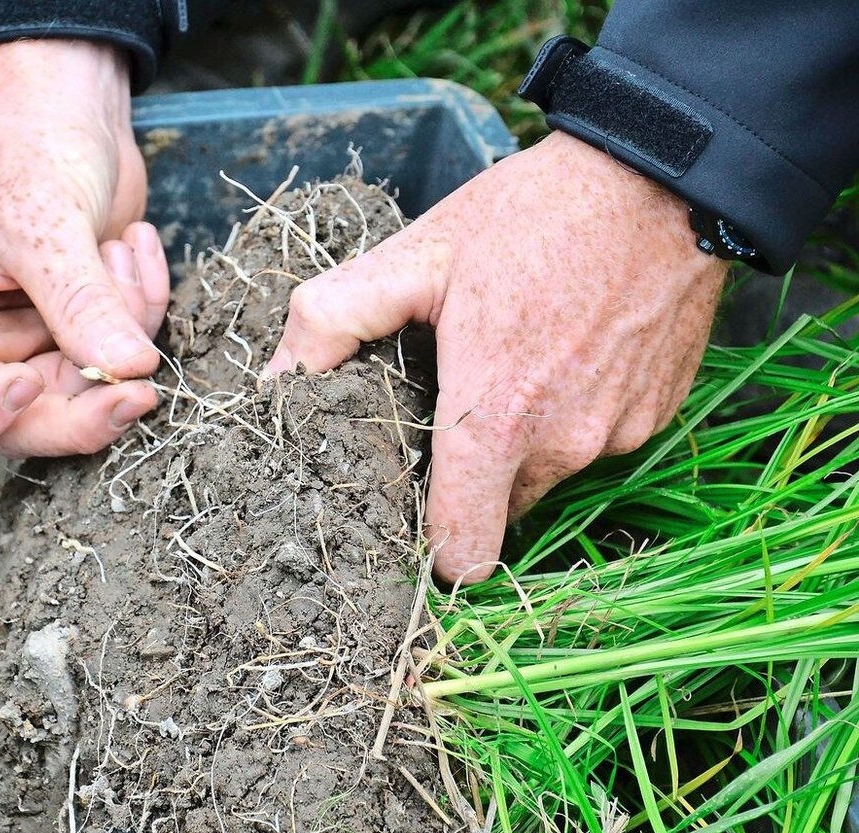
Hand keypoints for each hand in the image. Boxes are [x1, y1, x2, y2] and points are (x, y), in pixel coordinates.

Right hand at [0, 40, 168, 457]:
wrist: (69, 106)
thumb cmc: (26, 143)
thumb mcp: (43, 219)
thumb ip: (77, 300)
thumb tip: (127, 370)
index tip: (29, 382)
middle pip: (5, 427)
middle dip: (76, 410)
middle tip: (137, 387)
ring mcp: (15, 347)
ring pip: (71, 404)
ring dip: (118, 342)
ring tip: (124, 252)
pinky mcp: (68, 340)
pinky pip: (112, 364)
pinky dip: (139, 314)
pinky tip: (134, 247)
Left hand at [265, 132, 727, 582]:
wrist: (664, 174)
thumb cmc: (533, 213)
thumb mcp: (416, 255)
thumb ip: (331, 322)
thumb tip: (272, 382)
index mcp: (496, 421)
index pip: (463, 556)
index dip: (429, 544)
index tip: (409, 507)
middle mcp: (565, 444)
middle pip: (498, 511)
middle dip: (466, 475)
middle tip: (448, 400)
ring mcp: (620, 434)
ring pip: (547, 472)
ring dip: (520, 439)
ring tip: (508, 359)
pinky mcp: (658, 414)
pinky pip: (597, 440)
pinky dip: (572, 412)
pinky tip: (561, 348)